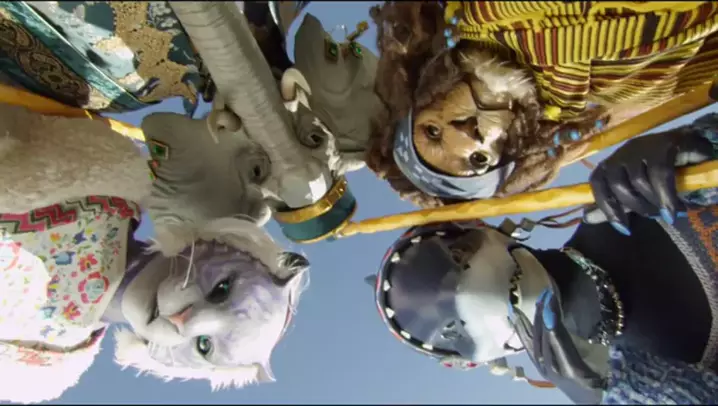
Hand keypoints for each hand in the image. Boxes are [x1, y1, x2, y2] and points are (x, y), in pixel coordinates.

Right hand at [509, 289, 603, 403]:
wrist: (596, 399)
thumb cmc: (581, 380)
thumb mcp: (564, 359)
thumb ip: (558, 342)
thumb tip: (551, 319)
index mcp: (540, 362)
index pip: (526, 339)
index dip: (519, 322)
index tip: (513, 306)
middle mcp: (543, 366)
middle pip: (535, 336)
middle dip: (535, 313)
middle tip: (539, 294)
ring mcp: (556, 369)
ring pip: (545, 338)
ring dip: (545, 316)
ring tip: (546, 298)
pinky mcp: (570, 370)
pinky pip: (559, 347)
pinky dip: (553, 330)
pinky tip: (550, 317)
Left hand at [583, 129, 713, 234]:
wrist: (688, 147)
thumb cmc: (658, 173)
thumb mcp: (635, 191)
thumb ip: (614, 204)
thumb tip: (586, 218)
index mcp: (610, 164)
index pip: (597, 183)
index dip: (606, 207)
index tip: (623, 228)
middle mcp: (621, 154)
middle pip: (617, 184)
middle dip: (635, 206)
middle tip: (654, 216)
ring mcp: (640, 147)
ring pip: (638, 181)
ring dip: (653, 202)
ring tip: (666, 212)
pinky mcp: (662, 145)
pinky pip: (659, 174)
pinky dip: (665, 196)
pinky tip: (673, 210)